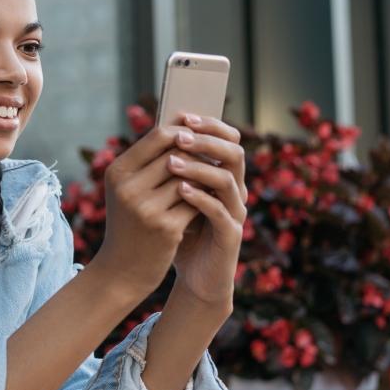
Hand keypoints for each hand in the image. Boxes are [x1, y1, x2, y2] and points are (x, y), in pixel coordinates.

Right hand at [87, 124, 201, 300]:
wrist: (122, 269)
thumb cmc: (129, 223)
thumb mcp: (127, 190)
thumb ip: (149, 163)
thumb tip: (184, 130)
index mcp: (117, 172)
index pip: (158, 136)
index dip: (184, 132)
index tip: (198, 137)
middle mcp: (128, 188)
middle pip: (177, 154)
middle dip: (198, 156)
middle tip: (213, 158)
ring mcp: (146, 208)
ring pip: (190, 178)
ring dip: (203, 178)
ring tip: (211, 179)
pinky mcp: (165, 227)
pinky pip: (196, 202)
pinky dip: (205, 200)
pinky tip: (209, 202)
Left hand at [166, 112, 246, 307]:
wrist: (196, 274)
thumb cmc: (183, 231)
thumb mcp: (173, 196)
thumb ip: (171, 170)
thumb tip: (153, 133)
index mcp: (224, 176)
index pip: (226, 140)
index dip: (208, 126)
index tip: (182, 115)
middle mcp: (236, 191)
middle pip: (234, 154)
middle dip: (207, 141)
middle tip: (180, 134)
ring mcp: (235, 213)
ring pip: (228, 181)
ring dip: (200, 168)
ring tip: (173, 162)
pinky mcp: (230, 236)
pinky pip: (220, 213)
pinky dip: (201, 199)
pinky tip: (180, 191)